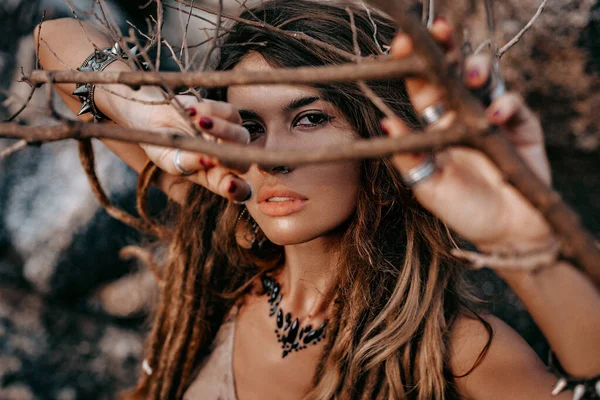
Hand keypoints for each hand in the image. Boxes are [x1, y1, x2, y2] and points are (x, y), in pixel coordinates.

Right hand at [140, 96, 252, 202]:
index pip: (238, 190)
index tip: (229, 185)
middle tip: (212, 151)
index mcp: (215, 178)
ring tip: (198, 122)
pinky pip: (230, 113)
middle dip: (231, 158)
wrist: (150, 118)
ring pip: (241, 136)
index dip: (239, 190)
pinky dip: (212, 111)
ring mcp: (230, 137)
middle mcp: (227, 160)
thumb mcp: (167, 159)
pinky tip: (191, 112)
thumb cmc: (160, 145)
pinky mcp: (228, 115)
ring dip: (222, 129)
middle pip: (243, 163)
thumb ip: (186, 163)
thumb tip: (206, 160)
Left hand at [383, 20, 554, 251]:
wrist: (506, 233)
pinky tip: (496, 116)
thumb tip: (385, 123)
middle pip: (452, 72)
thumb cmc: (463, 210)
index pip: (422, 87)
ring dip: (477, 68)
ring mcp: (492, 117)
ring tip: (471, 75)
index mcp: (436, 126)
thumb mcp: (429, 187)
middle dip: (446, 48)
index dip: (412, 64)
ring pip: (485, 78)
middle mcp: (462, 115)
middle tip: (438, 30)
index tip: (401, 44)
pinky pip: (513, 104)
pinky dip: (506, 104)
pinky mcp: (520, 125)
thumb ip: (409, 157)